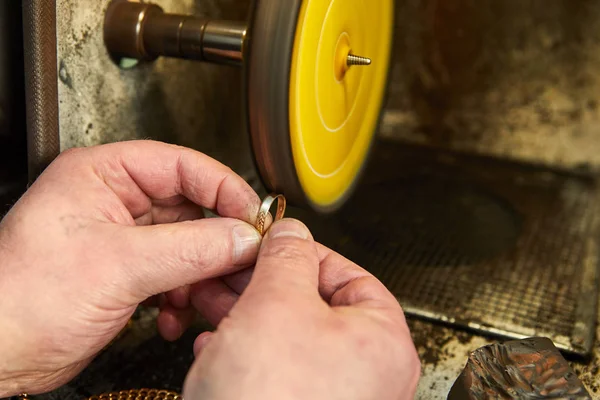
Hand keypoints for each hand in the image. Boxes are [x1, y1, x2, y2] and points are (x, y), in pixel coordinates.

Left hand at [0, 140, 263, 395]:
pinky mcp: (129, 273)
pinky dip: (184, 297)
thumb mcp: (116, 266)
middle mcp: (117, 202)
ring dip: (203, 275)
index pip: (183, 166)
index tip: (252, 216)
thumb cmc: (19, 299)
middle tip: (242, 261)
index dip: (224, 189)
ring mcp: (125, 239)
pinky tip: (173, 316)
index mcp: (104, 175)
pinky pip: (177, 274)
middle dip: (218, 241)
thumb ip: (189, 249)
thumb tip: (242, 238)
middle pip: (193, 208)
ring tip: (206, 298)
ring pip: (190, 245)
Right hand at [184, 219, 420, 399]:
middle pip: (315, 305)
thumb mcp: (277, 304)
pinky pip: (275, 370)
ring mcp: (333, 398)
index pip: (350, 275)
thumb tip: (292, 232)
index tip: (274, 243)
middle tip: (235, 269)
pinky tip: (214, 345)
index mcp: (382, 342)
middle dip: (264, 283)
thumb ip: (287, 257)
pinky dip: (245, 350)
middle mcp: (366, 375)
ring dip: (247, 312)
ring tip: (213, 300)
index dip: (306, 252)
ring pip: (288, 337)